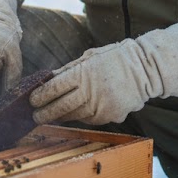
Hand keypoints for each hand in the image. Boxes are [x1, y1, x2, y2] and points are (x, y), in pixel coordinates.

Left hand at [29, 16, 177, 125]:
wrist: (146, 69)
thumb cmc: (115, 59)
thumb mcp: (90, 57)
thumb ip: (68, 70)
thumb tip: (47, 79)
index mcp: (83, 73)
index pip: (54, 88)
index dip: (40, 96)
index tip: (31, 100)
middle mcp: (91, 92)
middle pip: (60, 107)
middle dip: (44, 113)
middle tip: (34, 116)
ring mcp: (101, 106)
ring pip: (73, 116)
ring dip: (60, 116)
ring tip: (50, 115)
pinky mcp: (110, 117)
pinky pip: (89, 119)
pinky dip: (80, 116)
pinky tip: (75, 112)